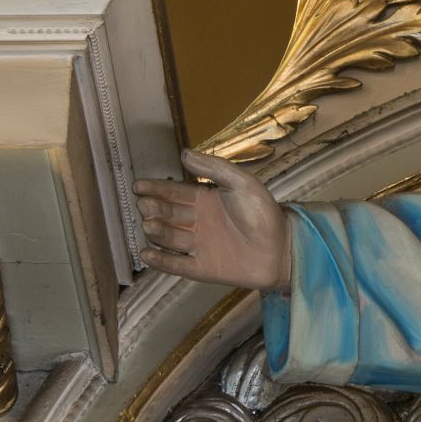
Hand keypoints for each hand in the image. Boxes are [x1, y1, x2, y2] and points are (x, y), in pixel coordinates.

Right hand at [134, 149, 291, 290]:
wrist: (283, 247)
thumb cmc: (264, 212)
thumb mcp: (243, 183)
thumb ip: (215, 168)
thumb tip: (184, 153)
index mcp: (205, 200)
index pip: (174, 192)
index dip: (156, 188)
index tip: (138, 185)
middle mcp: (197, 222)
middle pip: (169, 214)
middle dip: (155, 208)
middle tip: (145, 205)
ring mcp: (198, 246)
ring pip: (170, 237)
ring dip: (157, 231)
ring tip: (149, 224)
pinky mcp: (202, 268)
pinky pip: (177, 265)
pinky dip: (161, 261)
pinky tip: (146, 254)